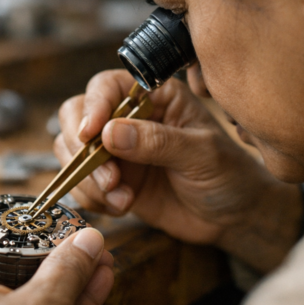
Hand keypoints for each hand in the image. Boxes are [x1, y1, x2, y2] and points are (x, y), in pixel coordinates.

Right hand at [55, 70, 300, 269]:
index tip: (91, 135)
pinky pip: (80, 183)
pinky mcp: (111, 179)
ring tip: (121, 198)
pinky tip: (122, 206)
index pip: (106, 87)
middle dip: (81, 148)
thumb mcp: (201, 153)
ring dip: (87, 178)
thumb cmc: (228, 174)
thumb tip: (109, 134)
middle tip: (109, 177)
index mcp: (154, 95)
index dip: (92, 106)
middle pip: (75, 115)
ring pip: (71, 150)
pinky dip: (92, 198)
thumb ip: (159, 141)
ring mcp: (116, 149)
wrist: (232, 217)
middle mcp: (128, 117)